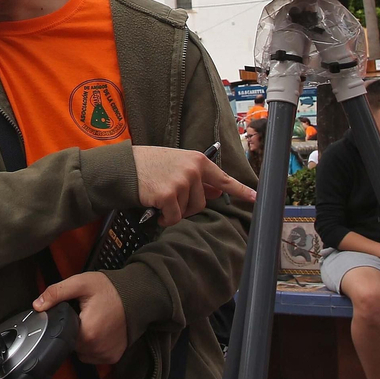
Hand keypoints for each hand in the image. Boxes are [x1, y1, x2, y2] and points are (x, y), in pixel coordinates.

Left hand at [34, 271, 127, 364]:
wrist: (137, 296)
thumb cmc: (110, 289)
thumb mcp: (80, 283)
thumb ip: (56, 292)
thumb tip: (38, 305)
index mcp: (87, 333)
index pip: (62, 336)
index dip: (64, 325)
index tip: (72, 314)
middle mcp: (97, 348)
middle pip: (72, 345)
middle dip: (73, 331)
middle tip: (83, 315)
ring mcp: (106, 355)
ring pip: (82, 353)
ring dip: (83, 341)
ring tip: (92, 322)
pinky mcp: (114, 357)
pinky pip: (95, 356)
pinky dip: (94, 347)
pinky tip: (100, 332)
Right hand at [132, 146, 255, 226]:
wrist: (124, 167)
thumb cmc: (150, 165)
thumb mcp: (177, 164)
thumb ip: (198, 177)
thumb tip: (218, 192)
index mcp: (197, 160)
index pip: (223, 179)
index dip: (240, 190)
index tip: (255, 197)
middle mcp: (193, 170)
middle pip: (201, 203)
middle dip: (187, 205)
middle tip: (170, 195)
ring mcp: (181, 182)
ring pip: (187, 211)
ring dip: (174, 211)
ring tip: (160, 197)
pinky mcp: (168, 195)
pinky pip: (173, 218)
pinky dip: (165, 218)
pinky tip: (156, 208)